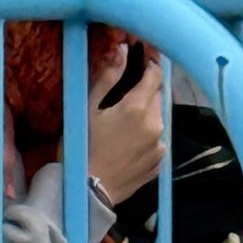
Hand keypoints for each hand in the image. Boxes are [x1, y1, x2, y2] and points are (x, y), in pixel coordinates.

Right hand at [86, 47, 164, 204]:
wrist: (88, 192)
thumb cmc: (82, 146)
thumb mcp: (88, 108)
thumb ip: (107, 77)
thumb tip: (122, 50)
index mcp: (138, 107)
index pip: (155, 74)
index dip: (150, 62)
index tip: (143, 55)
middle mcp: (155, 125)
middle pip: (158, 95)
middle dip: (145, 89)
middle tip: (125, 92)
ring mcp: (159, 146)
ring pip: (157, 118)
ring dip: (146, 113)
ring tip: (122, 123)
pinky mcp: (159, 163)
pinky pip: (155, 140)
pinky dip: (146, 136)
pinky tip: (126, 143)